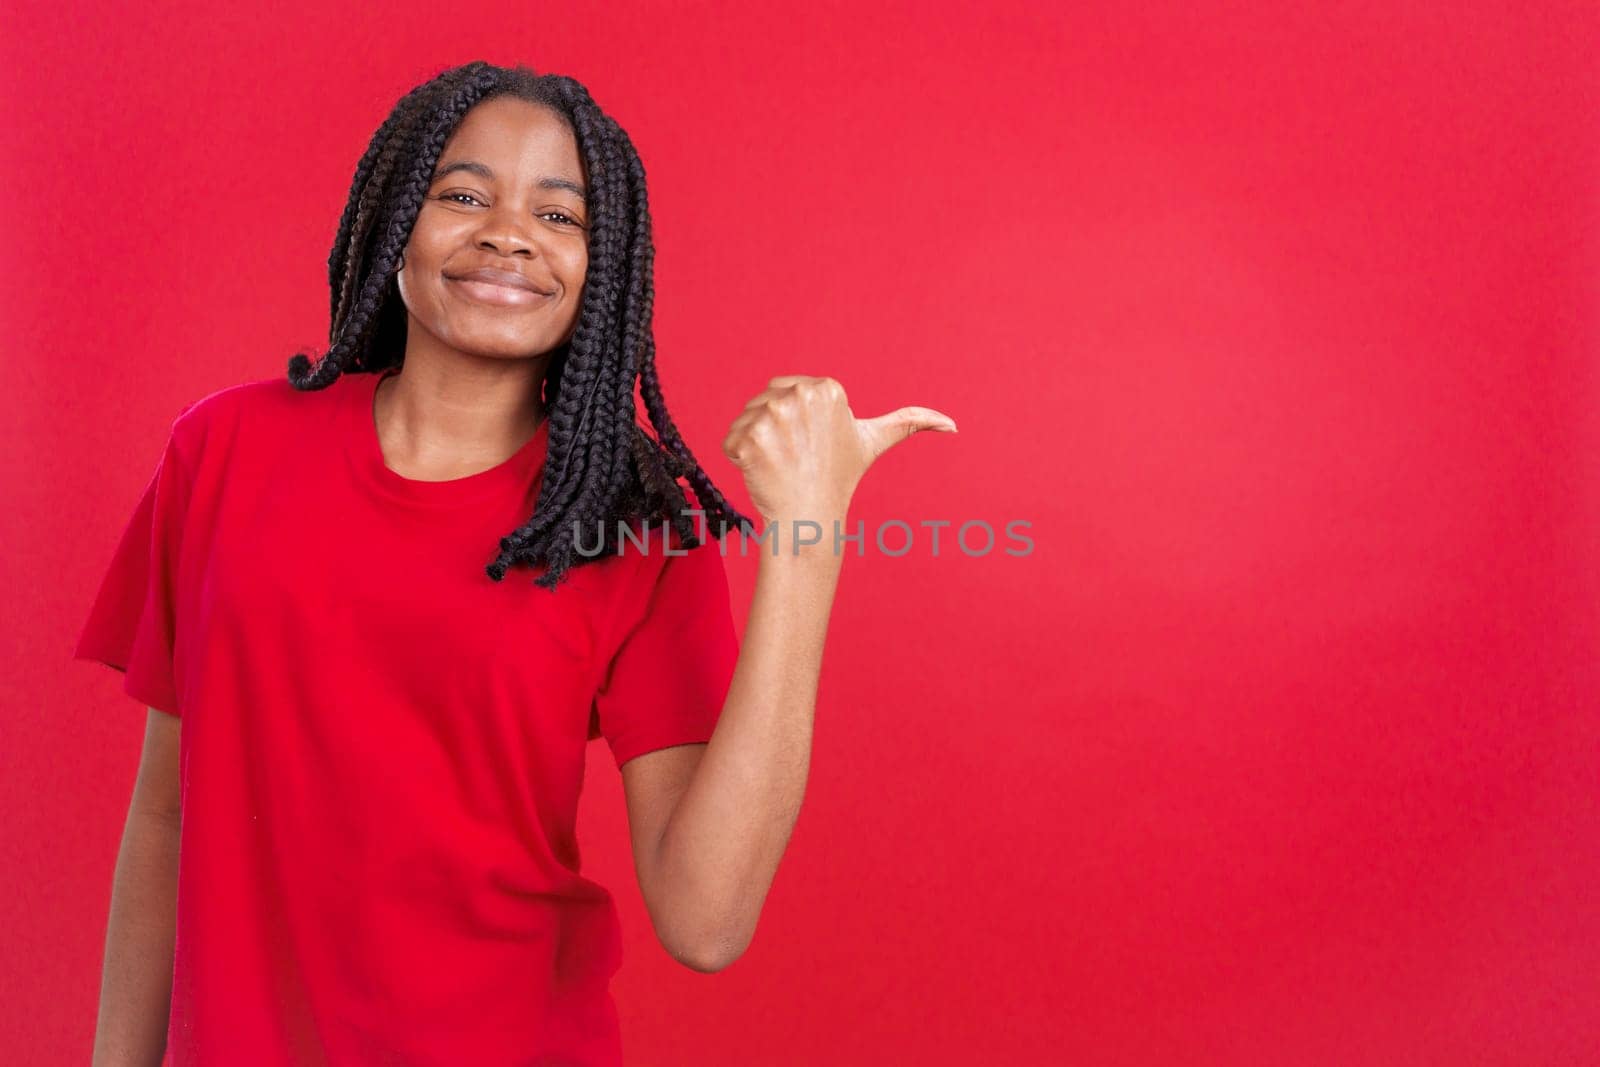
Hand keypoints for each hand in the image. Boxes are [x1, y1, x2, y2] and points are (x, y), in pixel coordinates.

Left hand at [721, 375, 956, 523]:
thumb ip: (911, 422)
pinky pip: (730, 439)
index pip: (787, 390)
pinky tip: (761, 473)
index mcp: (827, 389)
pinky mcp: (748, 438)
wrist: (810, 517)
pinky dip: (737, 458)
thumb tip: (953, 426)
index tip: (810, 444)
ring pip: (746, 419)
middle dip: (773, 429)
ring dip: (755, 444)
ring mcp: (773, 418)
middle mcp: (801, 396)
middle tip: (794, 458)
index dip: (793, 420)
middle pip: (765, 401)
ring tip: (779, 466)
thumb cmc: (839, 478)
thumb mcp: (875, 442)